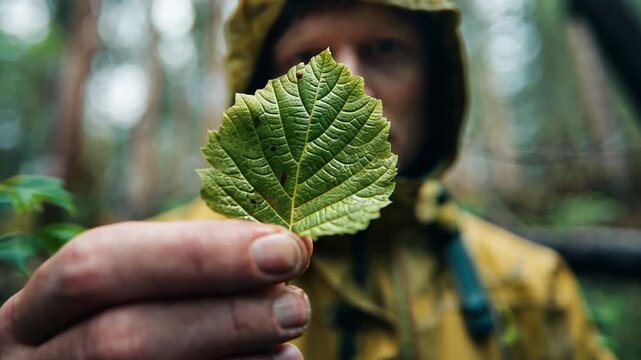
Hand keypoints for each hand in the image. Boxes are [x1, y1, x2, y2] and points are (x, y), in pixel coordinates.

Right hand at [0, 220, 311, 359]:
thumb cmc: (130, 319)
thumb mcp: (140, 288)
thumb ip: (197, 265)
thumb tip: (291, 244)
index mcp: (35, 313)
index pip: (99, 265)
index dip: (196, 253)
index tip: (282, 245)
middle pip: (123, 340)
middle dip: (223, 317)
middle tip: (296, 304)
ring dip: (240, 355)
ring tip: (291, 331)